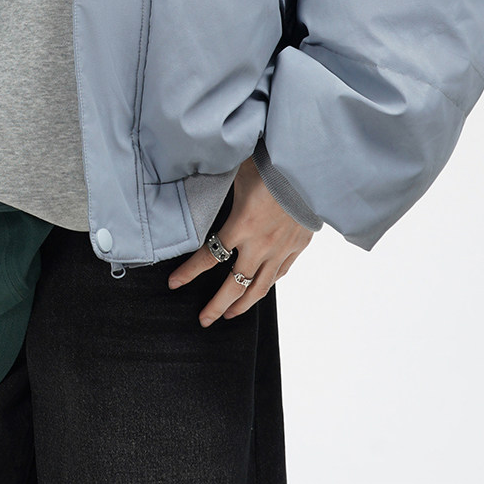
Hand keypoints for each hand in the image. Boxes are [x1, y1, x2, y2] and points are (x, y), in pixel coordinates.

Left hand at [166, 154, 314, 326]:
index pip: (208, 257)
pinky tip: (260, 288)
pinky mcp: (298, 246)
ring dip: (243, 305)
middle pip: (234, 285)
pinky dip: (267, 284)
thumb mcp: (237, 170)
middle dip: (216, 305)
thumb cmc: (270, 164)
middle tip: (204, 320)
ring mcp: (281, 249)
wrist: (310, 168)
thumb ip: (217, 180)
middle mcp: (260, 244)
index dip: (189, 273)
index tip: (174, 283)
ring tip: (230, 315)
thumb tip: (195, 172)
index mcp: (241, 225)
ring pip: (259, 287)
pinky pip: (280, 273)